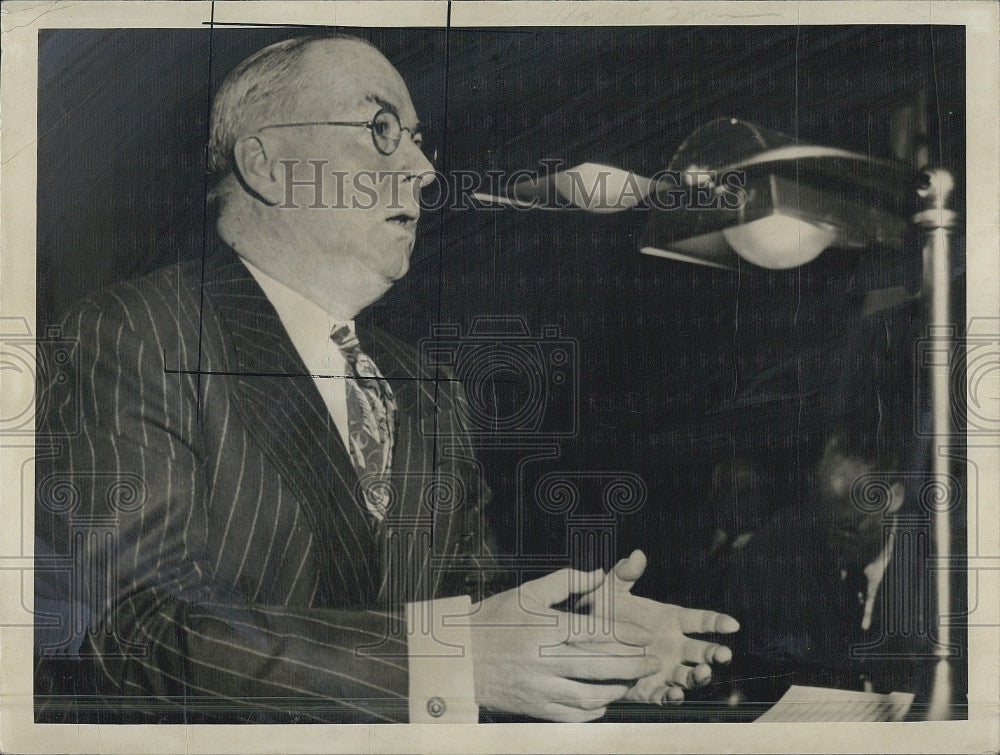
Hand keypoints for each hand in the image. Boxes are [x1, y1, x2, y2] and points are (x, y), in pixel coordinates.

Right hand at [469, 567, 661, 721]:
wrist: (461, 658)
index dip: (625, 635)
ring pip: (591, 694)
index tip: (645, 636)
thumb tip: (600, 574)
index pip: (595, 633)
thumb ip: (566, 581)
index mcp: (544, 629)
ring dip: (618, 688)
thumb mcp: (526, 593)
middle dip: (633, 665)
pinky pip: (574, 715)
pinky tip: (605, 699)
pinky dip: (595, 709)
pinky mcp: (536, 708)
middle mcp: (544, 661)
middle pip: (600, 666)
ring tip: (633, 680)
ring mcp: (540, 688)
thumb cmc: (495, 620)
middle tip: (653, 662)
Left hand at [582, 550, 739, 704]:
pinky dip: (674, 696)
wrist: (580, 642)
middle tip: (723, 654)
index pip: (702, 621)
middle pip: (702, 651)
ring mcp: (665, 668)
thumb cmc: (600, 612)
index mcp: (671, 620)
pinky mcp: (650, 688)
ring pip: (691, 675)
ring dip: (700, 675)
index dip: (718, 622)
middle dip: (715, 653)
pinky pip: (666, 695)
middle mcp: (674, 645)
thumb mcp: (610, 590)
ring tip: (703, 672)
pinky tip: (677, 694)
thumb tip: (637, 555)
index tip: (732, 625)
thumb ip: (625, 574)